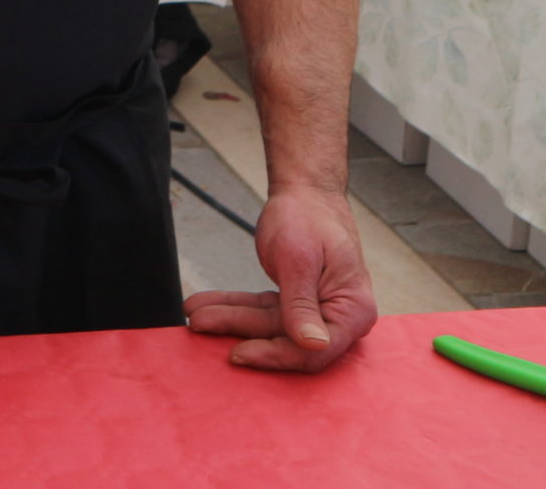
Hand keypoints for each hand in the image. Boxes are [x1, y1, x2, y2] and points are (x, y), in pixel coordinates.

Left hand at [184, 185, 378, 370]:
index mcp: (352, 311)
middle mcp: (338, 318)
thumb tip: (313, 344)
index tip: (237, 353)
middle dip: (239, 330)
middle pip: (286, 341)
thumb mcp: (299, 259)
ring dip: (228, 317)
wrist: (305, 191)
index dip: (275, 355)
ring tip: (193, 313)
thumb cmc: (308, 217)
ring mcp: (316, 310)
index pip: (314, 351)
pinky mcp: (294, 301)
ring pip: (267, 325)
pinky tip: (205, 305)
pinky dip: (233, 305)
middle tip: (198, 325)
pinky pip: (261, 309)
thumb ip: (302, 304)